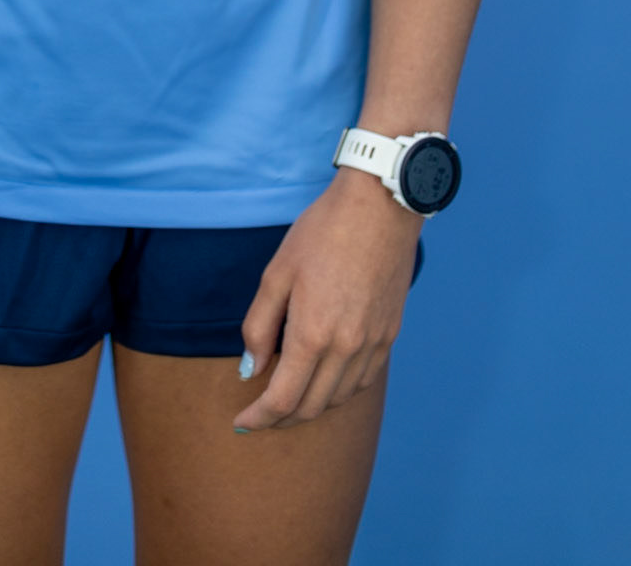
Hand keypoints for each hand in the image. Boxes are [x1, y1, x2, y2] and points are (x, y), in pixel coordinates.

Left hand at [234, 168, 420, 430]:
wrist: (379, 208)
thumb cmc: (322, 233)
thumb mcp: (277, 273)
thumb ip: (259, 326)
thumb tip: (251, 370)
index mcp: (313, 335)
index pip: (282, 399)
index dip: (259, 418)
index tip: (241, 422)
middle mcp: (346, 350)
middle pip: (311, 407)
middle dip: (281, 419)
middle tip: (260, 415)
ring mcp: (373, 345)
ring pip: (339, 399)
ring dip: (311, 407)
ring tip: (288, 398)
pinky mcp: (389, 336)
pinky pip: (362, 381)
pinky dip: (339, 391)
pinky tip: (325, 380)